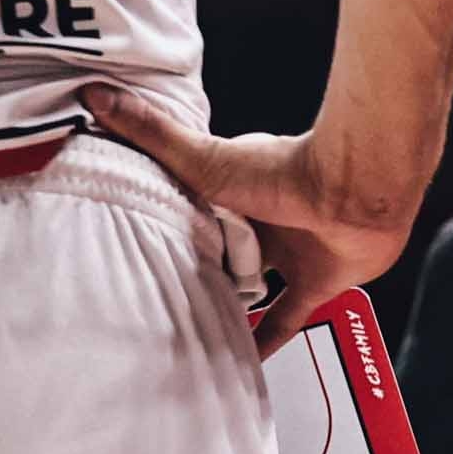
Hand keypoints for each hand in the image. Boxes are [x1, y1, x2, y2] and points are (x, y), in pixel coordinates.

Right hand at [86, 88, 418, 351]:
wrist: (355, 192)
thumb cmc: (284, 171)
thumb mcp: (203, 161)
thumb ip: (152, 134)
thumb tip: (97, 93)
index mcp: (234, 188)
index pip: (192, 212)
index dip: (167, 227)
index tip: (134, 246)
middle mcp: (263, 220)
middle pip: (220, 252)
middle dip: (197, 270)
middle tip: (160, 297)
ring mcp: (292, 251)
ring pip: (253, 285)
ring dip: (229, 302)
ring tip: (190, 329)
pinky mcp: (318, 282)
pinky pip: (287, 318)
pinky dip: (266, 339)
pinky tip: (243, 359)